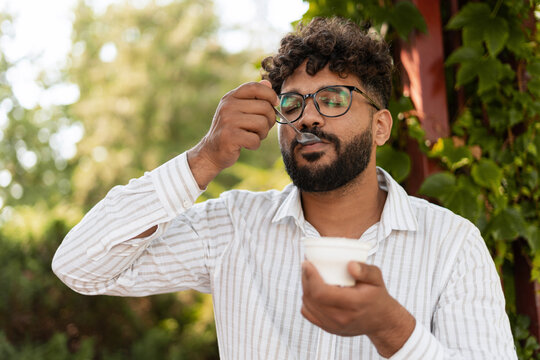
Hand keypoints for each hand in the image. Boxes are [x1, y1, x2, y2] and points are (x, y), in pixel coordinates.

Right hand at [187, 80, 277, 187]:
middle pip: (265, 107)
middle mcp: (228, 106)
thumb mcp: (239, 110)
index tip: (275, 104)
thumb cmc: (231, 130)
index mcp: (231, 97)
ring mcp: (227, 120)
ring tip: (253, 136)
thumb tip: (268, 83)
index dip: (270, 94)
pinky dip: (255, 145)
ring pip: (262, 124)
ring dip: (262, 134)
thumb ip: (253, 97)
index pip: (255, 87)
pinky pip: (255, 139)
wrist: (212, 151)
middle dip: (270, 120)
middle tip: (262, 128)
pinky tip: (246, 144)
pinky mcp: (229, 136)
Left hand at [301, 261, 415, 357]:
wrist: (381, 321)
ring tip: (308, 275)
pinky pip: (308, 313)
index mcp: (354, 304)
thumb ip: (365, 271)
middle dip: (305, 279)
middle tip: (306, 265)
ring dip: (305, 288)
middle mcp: (342, 318)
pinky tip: (311, 290)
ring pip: (308, 305)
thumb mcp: (377, 279)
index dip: (311, 277)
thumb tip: (350, 264)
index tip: (307, 263)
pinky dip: (306, 300)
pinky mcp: (328, 329)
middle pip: (312, 298)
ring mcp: (334, 326)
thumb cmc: (377, 296)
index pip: (322, 293)